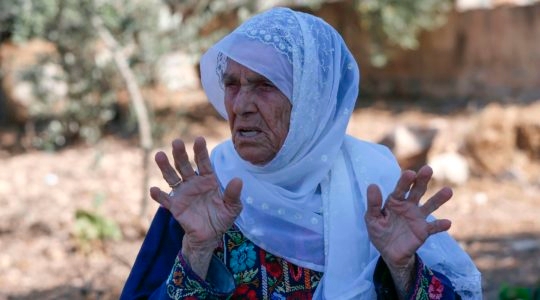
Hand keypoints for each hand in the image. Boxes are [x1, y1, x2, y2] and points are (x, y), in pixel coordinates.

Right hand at [150, 137, 242, 277]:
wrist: (210, 236)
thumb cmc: (222, 218)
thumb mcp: (232, 207)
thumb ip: (233, 194)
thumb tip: (238, 180)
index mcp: (208, 180)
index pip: (203, 162)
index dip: (201, 151)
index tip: (199, 139)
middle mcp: (193, 183)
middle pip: (184, 165)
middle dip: (180, 154)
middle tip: (176, 142)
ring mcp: (183, 193)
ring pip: (172, 177)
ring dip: (165, 167)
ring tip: (159, 155)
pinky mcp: (175, 207)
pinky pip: (166, 200)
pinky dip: (159, 195)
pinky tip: (154, 190)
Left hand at [365, 165, 451, 296]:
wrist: (389, 253)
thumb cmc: (379, 232)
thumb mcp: (372, 219)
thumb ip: (373, 204)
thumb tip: (372, 185)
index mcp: (394, 201)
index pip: (400, 189)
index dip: (404, 181)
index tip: (409, 173)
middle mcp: (408, 206)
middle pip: (417, 191)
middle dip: (422, 180)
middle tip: (427, 169)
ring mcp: (417, 218)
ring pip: (430, 206)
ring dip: (438, 199)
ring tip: (448, 191)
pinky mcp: (423, 231)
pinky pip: (433, 227)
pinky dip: (440, 225)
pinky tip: (447, 223)